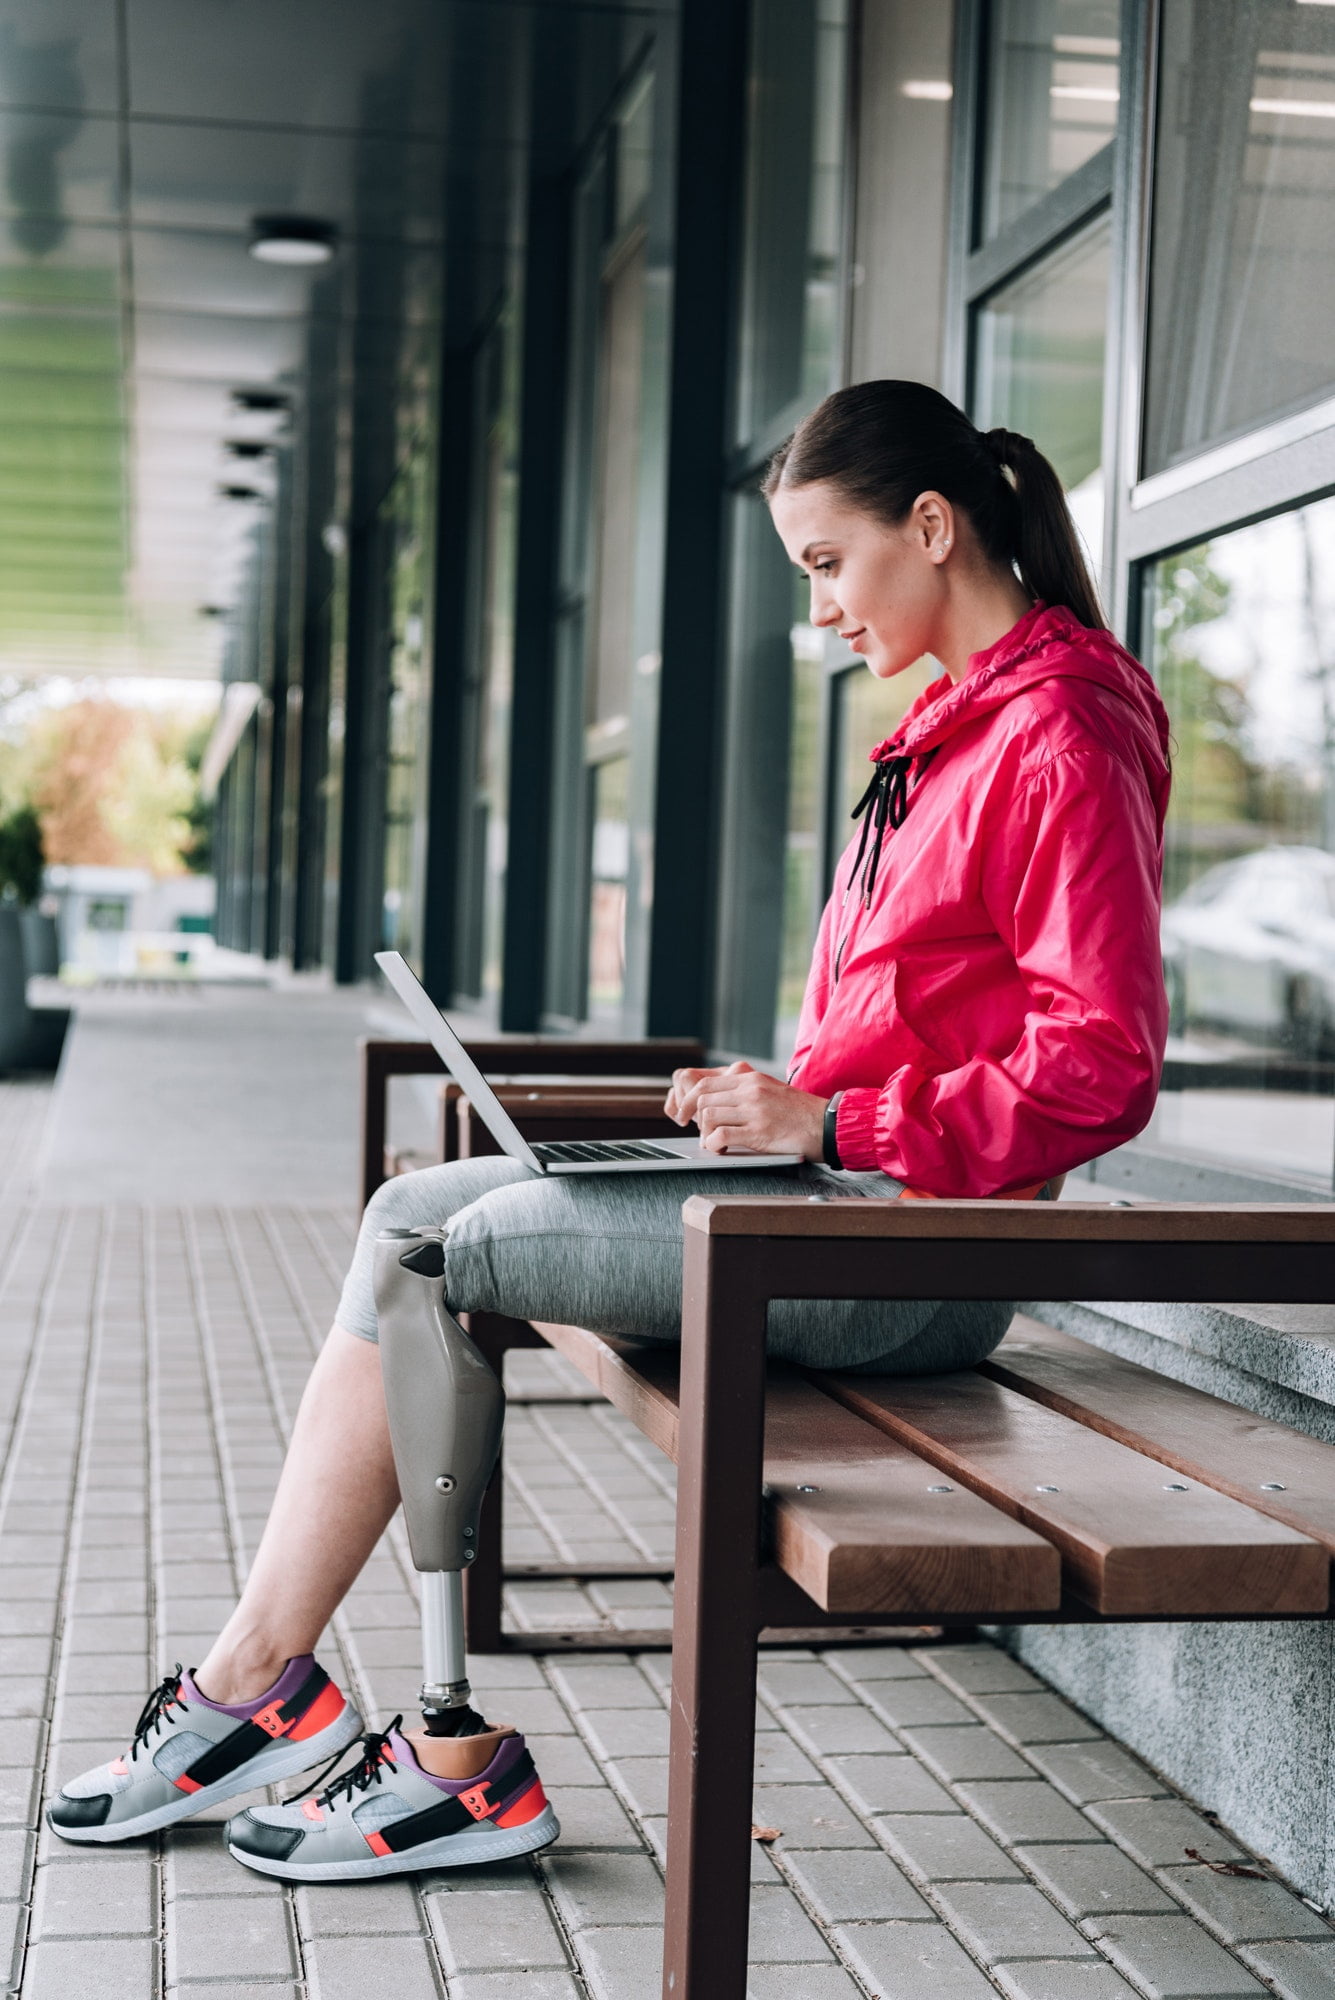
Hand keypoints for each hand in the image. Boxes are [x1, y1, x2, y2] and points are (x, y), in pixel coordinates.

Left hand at [665, 1060, 826, 1158]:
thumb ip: (745, 1091)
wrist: (826, 1124)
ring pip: (708, 1116)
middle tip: (692, 1129)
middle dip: (690, 1115)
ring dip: (704, 1132)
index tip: (683, 1112)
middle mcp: (750, 1090)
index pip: (705, 1082)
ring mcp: (754, 1110)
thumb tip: (716, 1100)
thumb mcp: (770, 1090)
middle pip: (702, 1098)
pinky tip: (719, 1149)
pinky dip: (713, 1144)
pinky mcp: (758, 1132)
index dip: (688, 1099)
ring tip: (713, 1142)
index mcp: (750, 1078)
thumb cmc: (799, 1112)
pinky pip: (721, 1135)